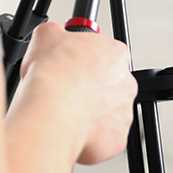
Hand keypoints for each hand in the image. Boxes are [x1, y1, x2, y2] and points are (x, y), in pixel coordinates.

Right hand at [19, 21, 136, 164]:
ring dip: (91, 114)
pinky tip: (72, 130)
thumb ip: (56, 32)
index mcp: (115, 54)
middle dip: (91, 90)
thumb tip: (53, 34)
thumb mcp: (47, 34)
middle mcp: (125, 82)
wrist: (51, 109)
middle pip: (110, 86)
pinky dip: (90, 138)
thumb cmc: (52, 75)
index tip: (74, 67)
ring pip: (108, 114)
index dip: (86, 62)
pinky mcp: (117, 138)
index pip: (107, 55)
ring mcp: (123, 112)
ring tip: (68, 113)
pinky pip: (104, 139)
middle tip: (68, 92)